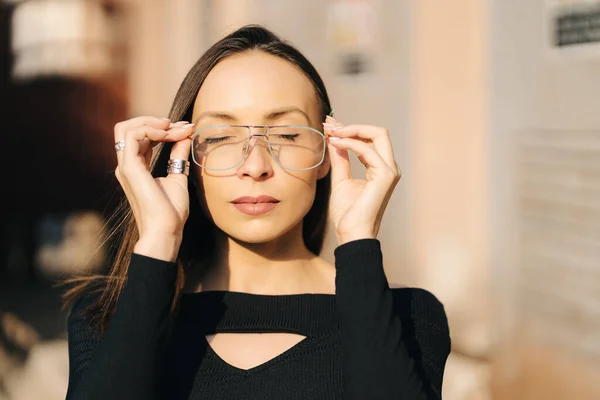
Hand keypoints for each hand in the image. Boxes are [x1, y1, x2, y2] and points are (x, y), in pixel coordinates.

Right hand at [114, 116, 194, 253]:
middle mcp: (127, 165)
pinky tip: (168, 134)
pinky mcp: (129, 168)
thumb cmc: (171, 212)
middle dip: (155, 121)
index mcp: (136, 168)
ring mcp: (126, 166)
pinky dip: (150, 129)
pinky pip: (131, 136)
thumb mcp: (177, 176)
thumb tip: (184, 136)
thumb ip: (177, 155)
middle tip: (180, 125)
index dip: (163, 128)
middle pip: (129, 128)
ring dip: (153, 123)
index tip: (187, 129)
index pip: (142, 137)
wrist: (165, 231)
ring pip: (126, 127)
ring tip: (174, 128)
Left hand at [323, 116, 401, 244]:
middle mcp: (389, 167)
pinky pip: (368, 150)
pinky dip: (351, 143)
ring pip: (378, 134)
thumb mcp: (340, 179)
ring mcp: (389, 171)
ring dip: (350, 130)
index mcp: (380, 168)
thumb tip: (335, 138)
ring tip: (331, 132)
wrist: (351, 233)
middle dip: (353, 125)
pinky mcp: (385, 176)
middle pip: (379, 132)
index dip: (350, 129)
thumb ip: (340, 158)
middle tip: (331, 125)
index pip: (370, 139)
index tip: (330, 125)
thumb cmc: (347, 213)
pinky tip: (336, 143)